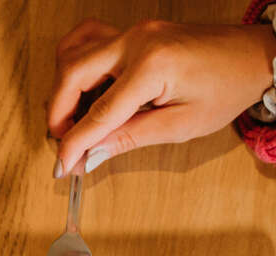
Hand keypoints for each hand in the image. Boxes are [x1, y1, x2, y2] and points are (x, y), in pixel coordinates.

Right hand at [48, 19, 275, 176]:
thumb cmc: (228, 87)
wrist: (254, 56)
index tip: (62, 166)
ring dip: (63, 90)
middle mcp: (137, 41)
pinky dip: (74, 64)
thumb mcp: (181, 124)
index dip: (75, 143)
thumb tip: (91, 154)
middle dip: (59, 115)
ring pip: (73, 54)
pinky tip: (78, 86)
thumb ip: (129, 138)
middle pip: (73, 75)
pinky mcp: (134, 32)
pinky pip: (88, 40)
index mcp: (153, 65)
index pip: (99, 113)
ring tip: (71, 119)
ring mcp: (134, 32)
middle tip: (64, 144)